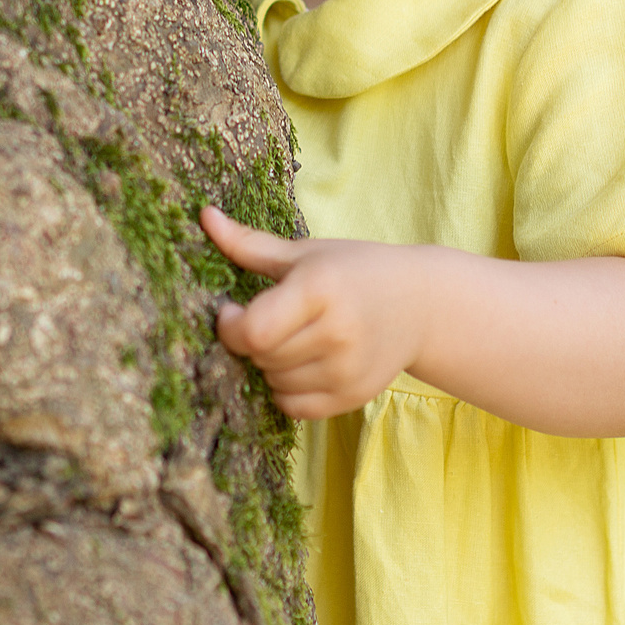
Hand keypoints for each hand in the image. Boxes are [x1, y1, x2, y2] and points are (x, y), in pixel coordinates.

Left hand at [200, 204, 430, 419]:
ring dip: (268, 365)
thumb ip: (250, 243)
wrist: (420, 305)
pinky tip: (300, 363)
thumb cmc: (356, 270)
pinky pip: (293, 407)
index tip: (232, 311)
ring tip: (289, 339)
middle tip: (268, 321)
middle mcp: (337, 332)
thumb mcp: (306, 252)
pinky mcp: (353, 396)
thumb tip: (204, 216)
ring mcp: (347, 369)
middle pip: (261, 357)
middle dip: (252, 341)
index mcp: (320, 289)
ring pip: (274, 382)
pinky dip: (285, 389)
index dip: (231, 326)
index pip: (254, 331)